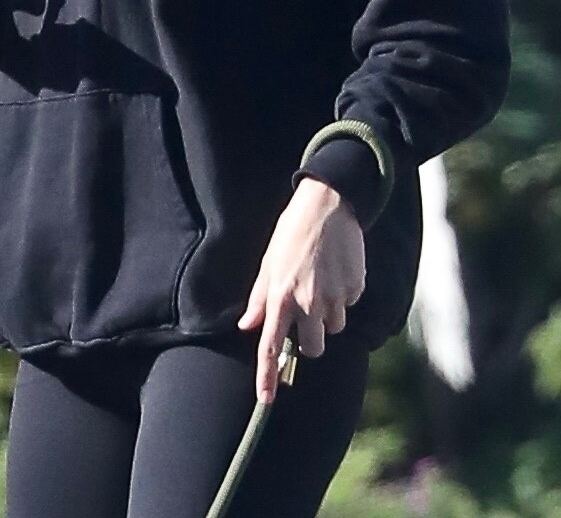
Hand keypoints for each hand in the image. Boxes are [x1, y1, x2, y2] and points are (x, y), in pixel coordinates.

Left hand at [237, 177, 364, 402]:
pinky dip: (344, 296)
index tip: (266, 399)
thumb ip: (259, 297)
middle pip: (312, 348)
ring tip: (321, 281)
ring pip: (334, 329)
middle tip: (307, 313)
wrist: (328, 203)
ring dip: (328, 315)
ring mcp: (334, 296)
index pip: (271, 345)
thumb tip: (248, 327)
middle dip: (310, 339)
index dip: (267, 375)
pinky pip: (350, 306)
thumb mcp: (268, 261)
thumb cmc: (292, 231)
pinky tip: (336, 270)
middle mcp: (308, 301)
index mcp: (281, 295)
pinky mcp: (355, 288)